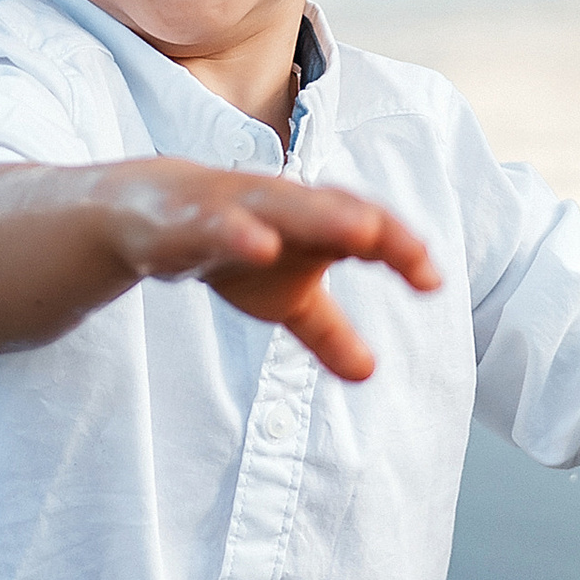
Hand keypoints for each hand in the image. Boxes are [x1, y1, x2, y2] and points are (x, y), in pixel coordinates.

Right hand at [103, 164, 439, 382]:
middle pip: (333, 209)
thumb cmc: (234, 247)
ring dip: (321, 215)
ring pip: (282, 206)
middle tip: (408, 250)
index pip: (364, 229)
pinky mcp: (189, 220)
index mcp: (311, 221)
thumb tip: (369, 373)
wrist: (148, 214)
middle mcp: (281, 205)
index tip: (431, 282)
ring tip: (359, 232)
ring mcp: (234, 207)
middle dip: (370, 224)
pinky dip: (239, 232)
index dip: (399, 249)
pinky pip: (216, 224)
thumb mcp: (285, 298)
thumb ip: (328, 332)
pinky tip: (262, 246)